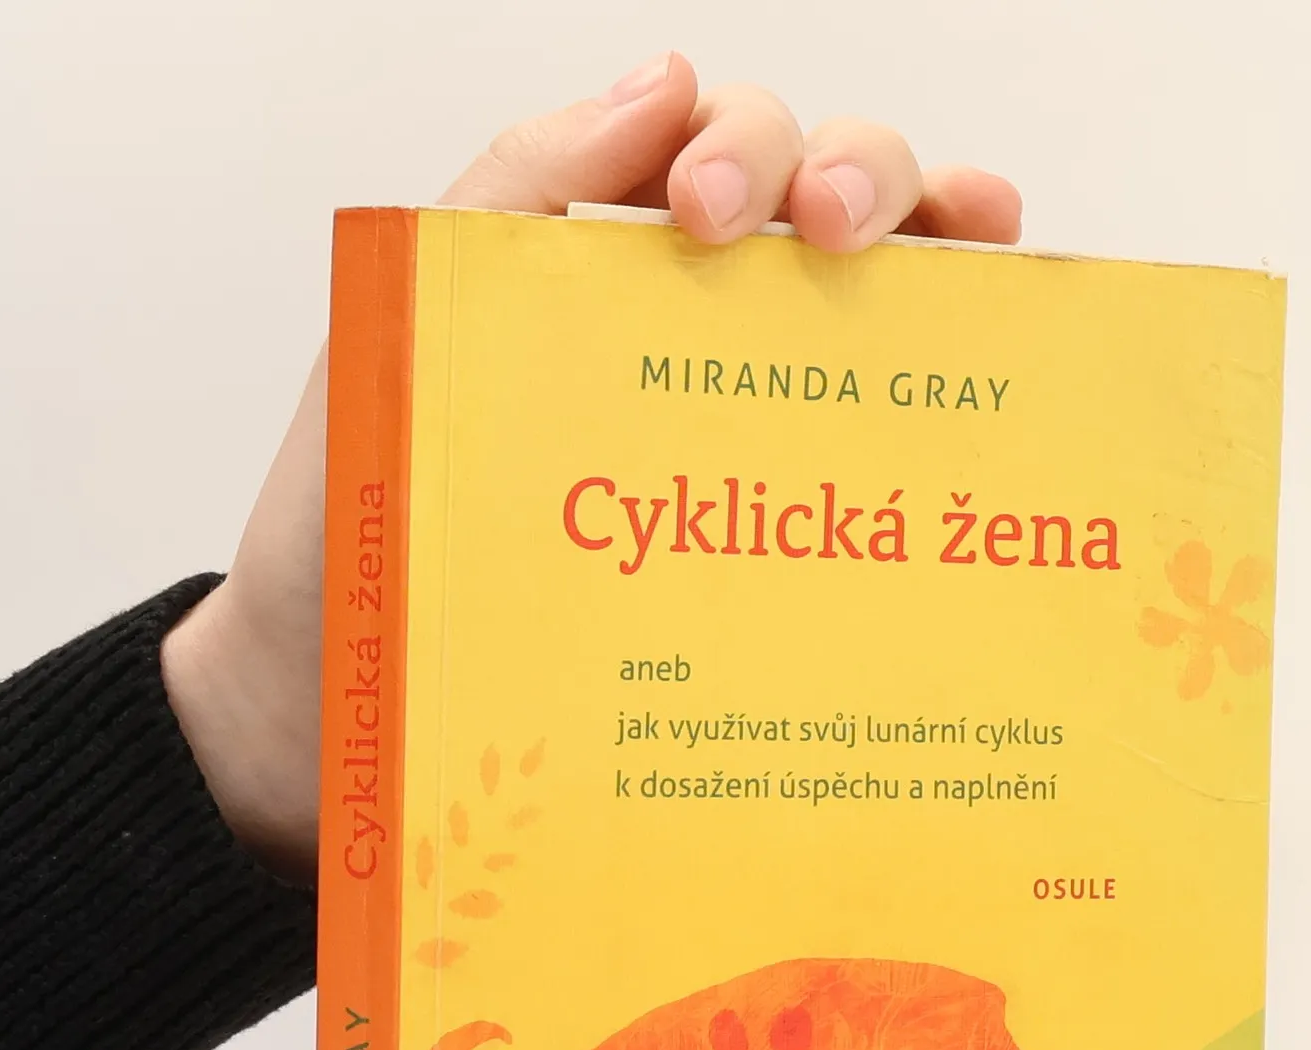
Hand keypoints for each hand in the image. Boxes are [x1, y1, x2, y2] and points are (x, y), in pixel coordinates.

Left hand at [160, 53, 1021, 876]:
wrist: (333, 707)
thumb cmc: (348, 529)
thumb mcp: (403, 333)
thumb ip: (515, 191)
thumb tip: (665, 81)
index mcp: (592, 267)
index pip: (709, 149)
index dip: (745, 145)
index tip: (707, 217)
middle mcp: (681, 337)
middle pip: (816, 204)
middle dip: (857, 176)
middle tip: (829, 238)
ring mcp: (734, 437)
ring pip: (871, 308)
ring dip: (933, 253)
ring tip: (966, 260)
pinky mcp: (760, 551)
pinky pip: (866, 465)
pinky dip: (942, 412)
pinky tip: (976, 399)